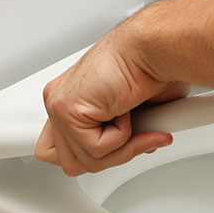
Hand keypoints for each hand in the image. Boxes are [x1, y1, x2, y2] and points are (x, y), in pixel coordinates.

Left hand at [35, 27, 188, 175]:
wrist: (155, 50)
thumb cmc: (151, 68)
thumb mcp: (134, 114)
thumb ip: (118, 138)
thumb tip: (126, 152)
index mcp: (69, 101)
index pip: (58, 149)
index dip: (89, 155)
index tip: (117, 148)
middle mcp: (59, 102)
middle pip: (71, 162)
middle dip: (110, 158)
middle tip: (137, 139)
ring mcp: (59, 106)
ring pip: (86, 161)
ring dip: (121, 148)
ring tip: (136, 121)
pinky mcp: (66, 110)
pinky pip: (96, 149)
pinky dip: (122, 137)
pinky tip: (126, 109)